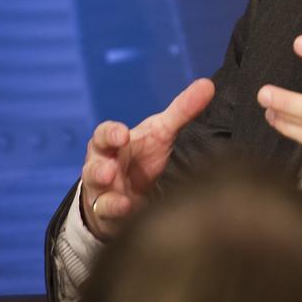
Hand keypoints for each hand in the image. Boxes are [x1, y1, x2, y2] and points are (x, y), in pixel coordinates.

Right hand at [80, 78, 214, 239]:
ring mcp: (104, 193)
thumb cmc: (142, 156)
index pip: (104, 135)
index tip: (122, 134)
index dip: (110, 134)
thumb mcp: (161, 133)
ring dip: (108, 198)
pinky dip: (118, 216)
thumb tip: (209, 84)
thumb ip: (182, 110)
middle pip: (93, 166)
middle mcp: (102, 167)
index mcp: (113, 144)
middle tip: (109, 170)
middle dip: (98, 168)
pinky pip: (108, 217)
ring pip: (98, 195)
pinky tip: (131, 213)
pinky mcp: (109, 216)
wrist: (128, 191)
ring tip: (122, 201)